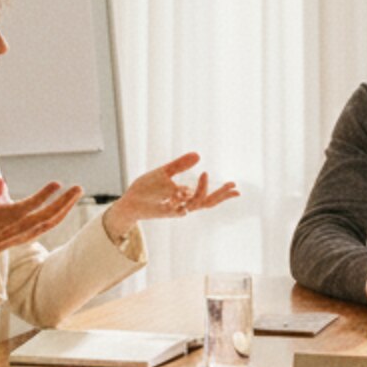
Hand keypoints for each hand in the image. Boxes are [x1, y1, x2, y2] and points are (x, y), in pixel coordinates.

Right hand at [0, 175, 84, 271]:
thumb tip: (0, 180)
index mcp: (10, 217)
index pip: (30, 206)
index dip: (44, 195)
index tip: (57, 184)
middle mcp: (23, 226)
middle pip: (48, 214)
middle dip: (65, 201)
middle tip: (78, 188)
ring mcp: (30, 232)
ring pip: (53, 220)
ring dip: (67, 206)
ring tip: (78, 191)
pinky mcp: (34, 234)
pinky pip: (52, 223)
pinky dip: (62, 213)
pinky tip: (70, 202)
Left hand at [109, 151, 240, 233]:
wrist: (130, 200)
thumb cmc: (147, 188)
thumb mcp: (165, 172)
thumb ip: (181, 165)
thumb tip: (198, 155)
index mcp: (186, 196)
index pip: (208, 196)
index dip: (221, 191)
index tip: (230, 182)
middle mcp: (183, 204)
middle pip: (208, 203)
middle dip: (221, 195)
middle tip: (235, 188)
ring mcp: (176, 208)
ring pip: (196, 204)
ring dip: (202, 190)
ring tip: (205, 175)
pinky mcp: (166, 212)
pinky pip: (179, 209)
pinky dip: (184, 200)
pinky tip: (186, 189)